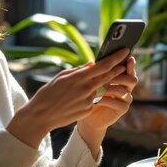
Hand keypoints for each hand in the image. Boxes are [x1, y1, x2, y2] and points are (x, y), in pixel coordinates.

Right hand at [7, 48, 130, 147]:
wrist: (41, 115)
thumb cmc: (48, 93)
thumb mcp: (61, 77)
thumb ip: (79, 70)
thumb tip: (92, 64)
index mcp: (79, 77)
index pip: (103, 65)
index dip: (116, 57)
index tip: (124, 50)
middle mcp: (86, 88)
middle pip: (108, 77)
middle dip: (118, 70)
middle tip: (125, 64)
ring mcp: (88, 101)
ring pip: (103, 89)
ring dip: (109, 84)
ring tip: (112, 81)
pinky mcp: (88, 110)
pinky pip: (94, 101)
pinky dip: (93, 97)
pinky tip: (85, 98)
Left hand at [77, 56, 137, 145]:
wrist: (88, 116)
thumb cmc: (90, 97)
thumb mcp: (92, 83)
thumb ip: (95, 74)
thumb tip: (92, 62)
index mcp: (121, 79)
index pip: (129, 70)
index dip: (130, 65)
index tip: (129, 58)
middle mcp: (127, 88)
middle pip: (131, 79)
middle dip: (119, 76)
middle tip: (109, 74)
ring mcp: (126, 99)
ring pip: (123, 90)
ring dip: (109, 88)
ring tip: (97, 87)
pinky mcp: (123, 109)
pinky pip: (117, 102)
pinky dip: (106, 100)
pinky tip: (96, 99)